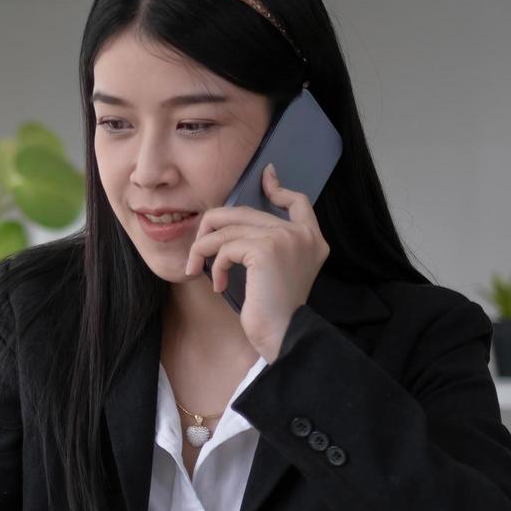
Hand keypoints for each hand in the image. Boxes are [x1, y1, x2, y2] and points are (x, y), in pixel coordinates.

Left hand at [183, 163, 329, 360]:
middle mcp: (303, 235)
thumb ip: (268, 245)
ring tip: (198, 269)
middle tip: (198, 247)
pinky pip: (225, 248)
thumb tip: (235, 222)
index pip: (299, 202)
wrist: (283, 334)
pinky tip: (217, 285)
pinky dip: (213, 266)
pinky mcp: (265, 248)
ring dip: (205, 250)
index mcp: (312, 240)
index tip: (266, 175)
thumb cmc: (275, 311)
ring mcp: (285, 238)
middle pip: (246, 212)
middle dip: (214, 226)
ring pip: (228, 230)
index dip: (279, 188)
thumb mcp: (277, 272)